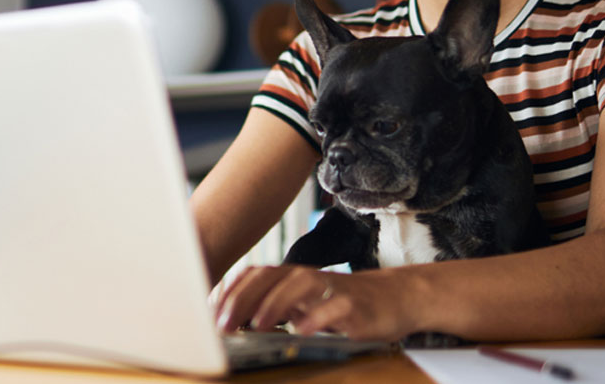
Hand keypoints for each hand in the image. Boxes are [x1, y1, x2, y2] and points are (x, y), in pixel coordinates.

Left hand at [214, 264, 416, 341]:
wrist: (394, 298)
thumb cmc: (342, 303)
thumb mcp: (305, 303)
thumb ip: (275, 307)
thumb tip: (234, 320)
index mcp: (292, 277)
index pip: (255, 275)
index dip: (230, 291)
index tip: (210, 313)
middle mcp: (308, 278)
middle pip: (270, 277)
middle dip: (243, 299)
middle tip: (223, 324)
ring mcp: (331, 289)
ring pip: (299, 285)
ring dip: (274, 304)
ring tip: (257, 325)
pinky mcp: (353, 306)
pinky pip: (333, 308)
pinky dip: (316, 318)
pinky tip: (302, 331)